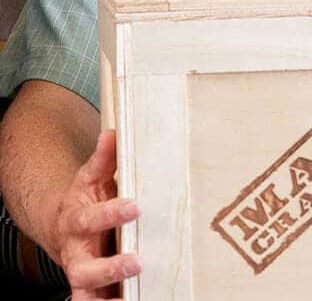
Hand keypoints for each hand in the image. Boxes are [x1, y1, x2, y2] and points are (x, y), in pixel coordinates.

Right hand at [54, 130, 140, 299]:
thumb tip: (113, 134)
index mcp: (77, 221)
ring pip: (87, 292)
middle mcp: (76, 252)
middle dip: (109, 267)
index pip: (90, 219)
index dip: (111, 214)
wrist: (67, 226)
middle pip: (85, 267)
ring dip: (107, 295)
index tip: (135, 207)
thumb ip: (104, 159)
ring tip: (132, 298)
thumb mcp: (93, 177)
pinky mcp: (92, 290)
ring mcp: (82, 274)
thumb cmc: (88, 199)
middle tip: (137, 261)